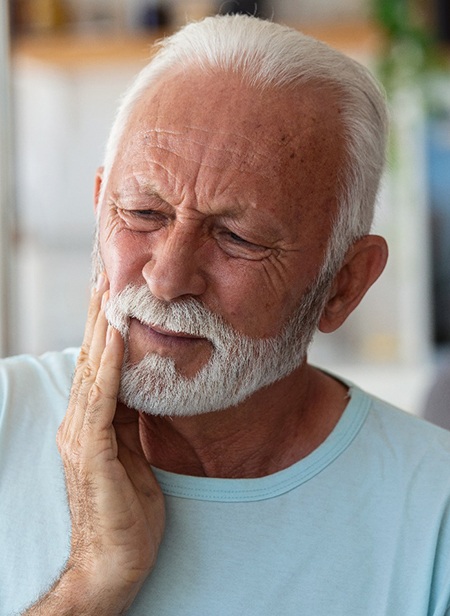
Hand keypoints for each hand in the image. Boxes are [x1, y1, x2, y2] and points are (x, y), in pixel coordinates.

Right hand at [52, 275, 164, 613]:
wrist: (113, 564)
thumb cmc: (128, 513)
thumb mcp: (133, 456)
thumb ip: (130, 422)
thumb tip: (141, 389)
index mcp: (91, 423)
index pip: (99, 365)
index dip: (106, 328)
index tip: (114, 294)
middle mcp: (80, 422)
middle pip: (92, 358)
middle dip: (100, 315)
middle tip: (106, 274)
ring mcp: (81, 435)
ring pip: (93, 370)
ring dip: (102, 327)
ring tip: (108, 289)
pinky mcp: (91, 451)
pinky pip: (101, 399)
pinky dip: (108, 364)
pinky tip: (116, 335)